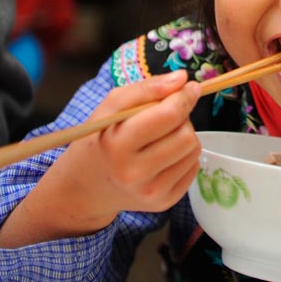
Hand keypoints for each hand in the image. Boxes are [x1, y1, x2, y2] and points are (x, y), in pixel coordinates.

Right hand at [0, 70, 201, 247]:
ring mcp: (151, 192)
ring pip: (194, 150)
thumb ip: (147, 88)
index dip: (184, 97)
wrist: (86, 186)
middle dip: (182, 118)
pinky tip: (164, 155)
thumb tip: (183, 79)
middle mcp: (135, 174)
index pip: (169, 115)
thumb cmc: (101, 138)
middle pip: (186, 134)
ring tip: (161, 137)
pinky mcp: (165, 202)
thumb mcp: (111, 106)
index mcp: (118, 145)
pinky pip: (193, 168)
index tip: (188, 87)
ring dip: (185, 135)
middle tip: (164, 117)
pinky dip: (184, 155)